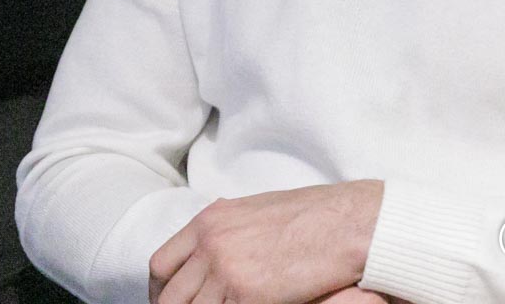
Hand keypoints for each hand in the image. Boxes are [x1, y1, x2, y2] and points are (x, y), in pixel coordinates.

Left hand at [149, 181, 383, 303]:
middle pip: (170, 295)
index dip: (160, 291)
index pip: (161, 264)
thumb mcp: (255, 210)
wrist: (344, 222)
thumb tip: (212, 244)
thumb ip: (226, 228)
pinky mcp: (249, 294)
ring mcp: (226, 269)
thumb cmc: (310, 216)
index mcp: (208, 221)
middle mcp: (210, 243)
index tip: (165, 302)